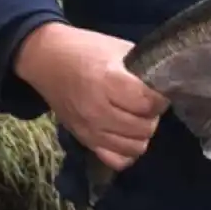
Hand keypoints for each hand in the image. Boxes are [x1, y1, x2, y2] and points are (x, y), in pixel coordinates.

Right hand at [14, 23, 168, 172]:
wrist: (45, 60)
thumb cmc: (84, 49)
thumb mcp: (116, 48)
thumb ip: (141, 69)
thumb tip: (165, 85)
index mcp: (106, 82)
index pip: (147, 103)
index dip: (160, 98)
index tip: (159, 90)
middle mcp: (97, 110)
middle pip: (144, 127)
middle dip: (153, 115)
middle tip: (148, 103)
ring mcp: (90, 129)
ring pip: (134, 147)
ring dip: (142, 133)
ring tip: (137, 117)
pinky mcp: (84, 141)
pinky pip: (116, 160)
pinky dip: (127, 151)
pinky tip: (126, 135)